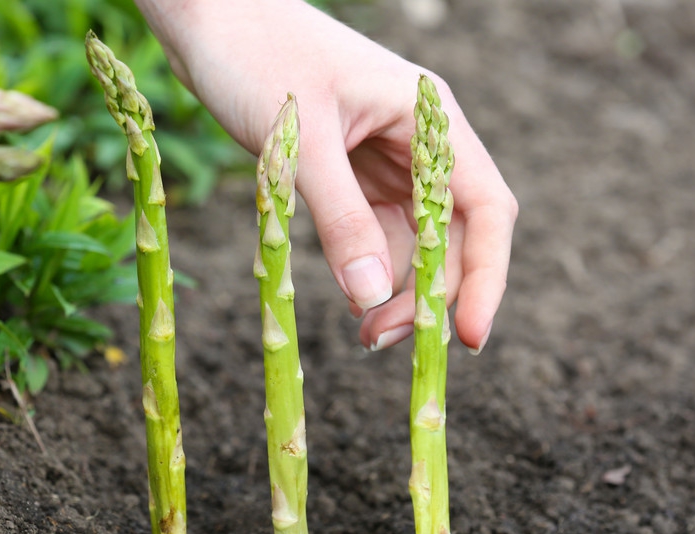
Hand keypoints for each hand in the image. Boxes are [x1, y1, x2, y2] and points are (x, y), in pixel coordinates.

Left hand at [136, 0, 516, 351]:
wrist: (209, 20)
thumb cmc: (256, 57)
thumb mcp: (301, 145)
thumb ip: (341, 220)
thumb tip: (375, 297)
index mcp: (429, 119)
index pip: (484, 208)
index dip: (485, 276)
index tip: (466, 337)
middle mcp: (419, 142)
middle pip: (452, 234)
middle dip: (430, 294)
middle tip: (384, 341)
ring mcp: (386, 158)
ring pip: (415, 241)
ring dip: (397, 290)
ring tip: (364, 333)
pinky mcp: (351, 172)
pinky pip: (376, 233)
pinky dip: (368, 269)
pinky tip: (351, 298)